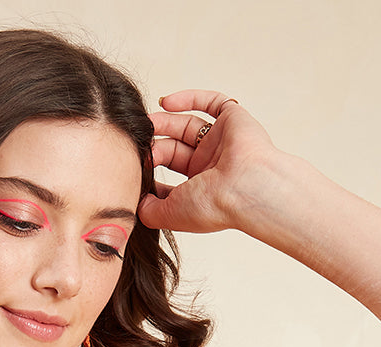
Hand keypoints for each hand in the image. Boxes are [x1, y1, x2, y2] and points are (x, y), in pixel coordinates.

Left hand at [140, 91, 275, 233]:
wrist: (245, 188)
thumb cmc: (212, 205)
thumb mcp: (170, 214)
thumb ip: (149, 211)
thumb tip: (135, 203)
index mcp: (199, 191)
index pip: (171, 179)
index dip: (151, 173)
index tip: (135, 169)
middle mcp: (211, 167)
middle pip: (174, 149)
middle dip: (155, 146)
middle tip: (139, 143)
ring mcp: (222, 142)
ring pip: (188, 125)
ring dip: (165, 121)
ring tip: (148, 122)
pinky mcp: (233, 119)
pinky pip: (210, 102)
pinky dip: (188, 98)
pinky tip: (166, 102)